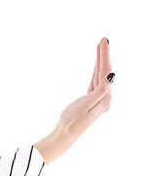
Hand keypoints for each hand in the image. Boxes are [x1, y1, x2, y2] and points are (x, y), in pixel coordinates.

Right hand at [35, 37, 112, 163]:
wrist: (65, 135)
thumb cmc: (72, 121)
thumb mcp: (86, 105)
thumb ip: (100, 91)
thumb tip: (110, 77)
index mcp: (105, 97)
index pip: (106, 72)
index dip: (105, 56)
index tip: (103, 42)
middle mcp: (105, 98)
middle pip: (106, 72)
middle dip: (104, 55)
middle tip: (103, 40)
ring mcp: (98, 100)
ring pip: (100, 76)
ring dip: (100, 62)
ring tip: (100, 48)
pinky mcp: (90, 101)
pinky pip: (95, 82)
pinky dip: (96, 72)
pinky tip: (96, 67)